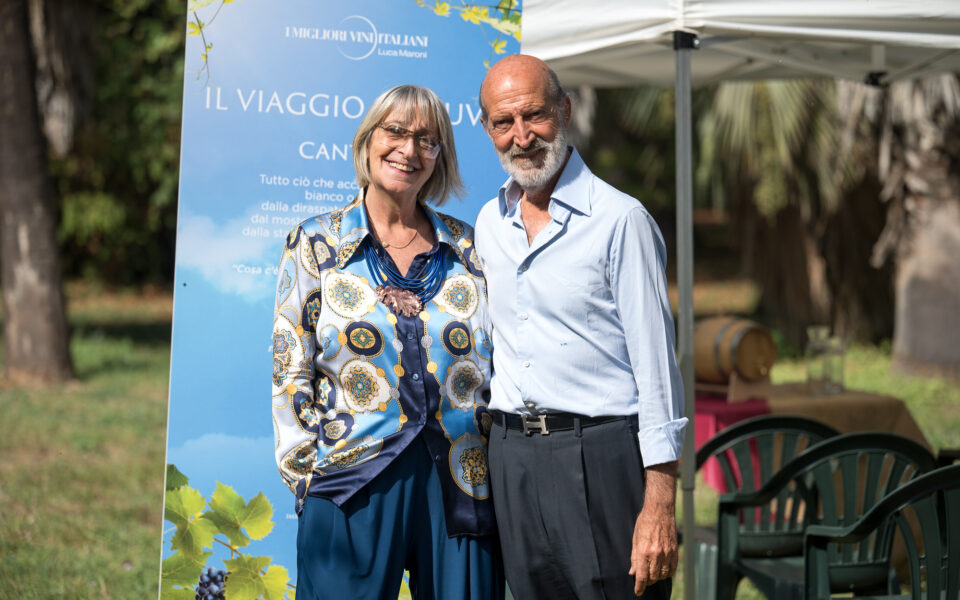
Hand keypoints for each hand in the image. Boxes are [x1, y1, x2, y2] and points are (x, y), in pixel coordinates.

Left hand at [628, 462, 678, 595]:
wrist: (660, 510)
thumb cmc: (645, 522)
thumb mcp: (635, 539)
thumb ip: (634, 557)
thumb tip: (633, 572)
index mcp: (644, 551)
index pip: (642, 576)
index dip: (639, 586)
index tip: (638, 592)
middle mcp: (656, 554)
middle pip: (652, 577)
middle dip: (647, 582)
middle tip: (643, 581)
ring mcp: (667, 553)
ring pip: (662, 575)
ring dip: (656, 578)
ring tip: (651, 575)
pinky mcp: (675, 551)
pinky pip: (672, 569)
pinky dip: (667, 573)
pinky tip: (662, 571)